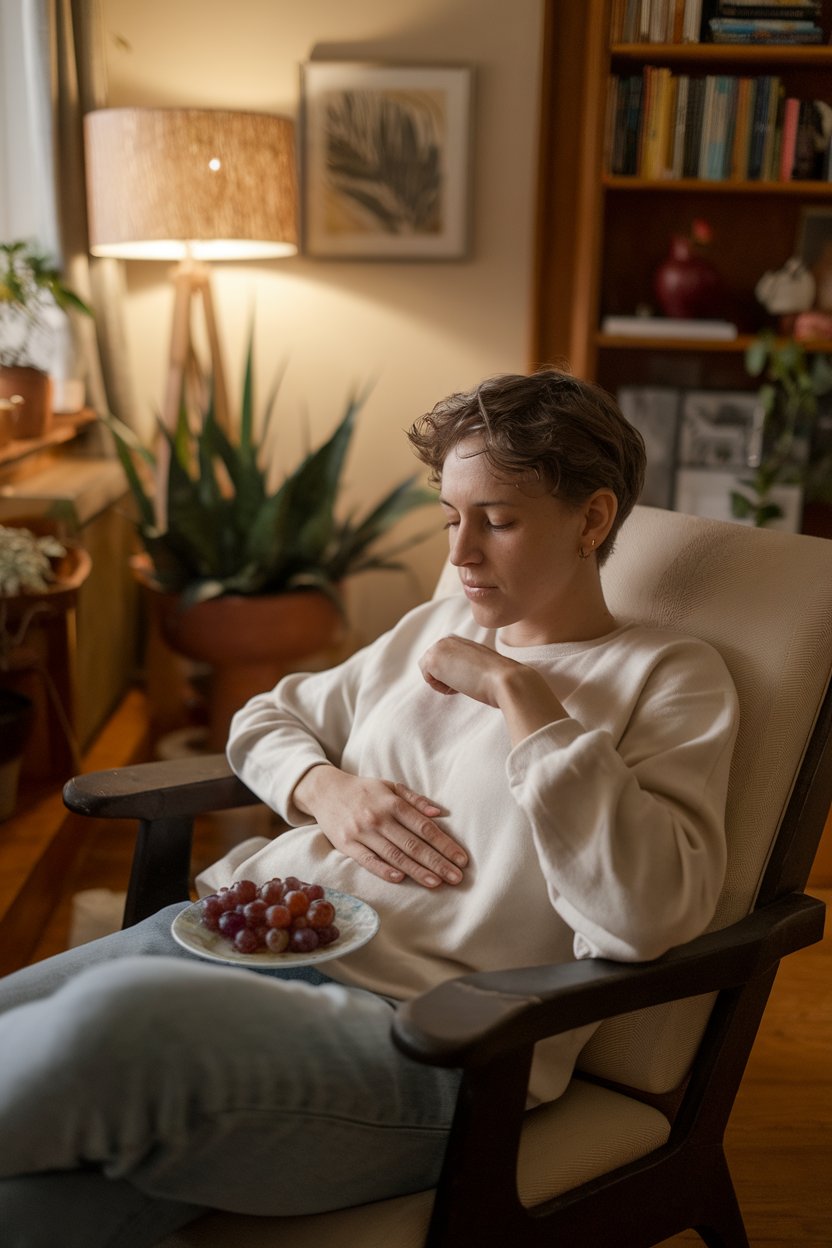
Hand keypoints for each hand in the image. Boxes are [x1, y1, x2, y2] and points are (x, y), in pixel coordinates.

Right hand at [292, 765, 467, 888]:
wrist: (325, 791)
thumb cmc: (363, 790)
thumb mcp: (390, 786)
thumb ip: (415, 800)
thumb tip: (439, 813)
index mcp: (393, 803)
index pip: (425, 828)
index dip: (445, 844)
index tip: (461, 859)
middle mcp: (379, 818)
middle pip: (413, 844)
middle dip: (437, 862)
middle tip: (457, 877)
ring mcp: (362, 833)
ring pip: (394, 855)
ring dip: (417, 871)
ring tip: (437, 883)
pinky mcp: (347, 845)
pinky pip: (368, 860)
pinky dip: (383, 870)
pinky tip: (400, 879)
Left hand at [419, 634, 567, 744]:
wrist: (506, 679)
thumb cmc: (500, 679)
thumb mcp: (481, 668)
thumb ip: (467, 666)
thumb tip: (458, 676)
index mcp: (460, 640)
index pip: (445, 664)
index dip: (456, 676)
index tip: (473, 678)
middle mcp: (448, 639)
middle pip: (433, 667)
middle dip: (447, 678)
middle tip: (469, 681)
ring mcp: (439, 647)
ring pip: (429, 672)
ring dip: (444, 683)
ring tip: (464, 683)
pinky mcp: (433, 660)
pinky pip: (427, 678)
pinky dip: (441, 687)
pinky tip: (458, 686)